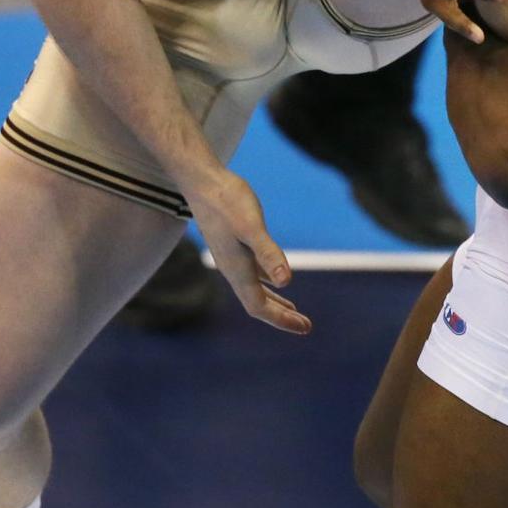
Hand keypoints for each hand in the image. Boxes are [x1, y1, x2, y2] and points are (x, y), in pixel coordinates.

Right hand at [187, 170, 311, 335]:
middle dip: (281, 316)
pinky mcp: (232, 244)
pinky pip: (253, 273)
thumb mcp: (251, 226)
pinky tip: (276, 279)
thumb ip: (268, 253)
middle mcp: (232, 269)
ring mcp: (231, 257)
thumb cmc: (227, 200)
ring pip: (254, 289)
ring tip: (294, 310)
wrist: (201, 180)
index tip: (305, 327)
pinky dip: (267, 281)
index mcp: (237, 269)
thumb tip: (287, 282)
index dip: (282, 319)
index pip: (259, 306)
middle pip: (257, 303)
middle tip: (305, 326)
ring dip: (275, 302)